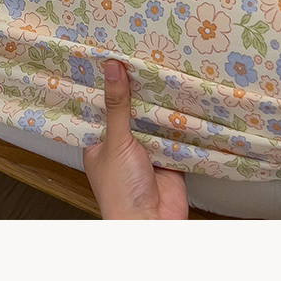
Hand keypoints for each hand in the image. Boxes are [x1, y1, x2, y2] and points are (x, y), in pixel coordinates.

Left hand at [83, 60, 188, 219]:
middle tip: (142, 55)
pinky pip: (174, 132)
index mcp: (98, 143)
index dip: (105, 85)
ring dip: (158, 103)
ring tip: (163, 67)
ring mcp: (146, 150)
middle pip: (129, 111)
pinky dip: (179, 120)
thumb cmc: (121, 192)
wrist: (152, 225)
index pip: (100, 107)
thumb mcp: (116, 142)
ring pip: (152, 119)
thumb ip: (117, 106)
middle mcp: (121, 145)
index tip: (111, 56)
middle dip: (136, 90)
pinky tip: (182, 96)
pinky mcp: (169, 156)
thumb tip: (112, 69)